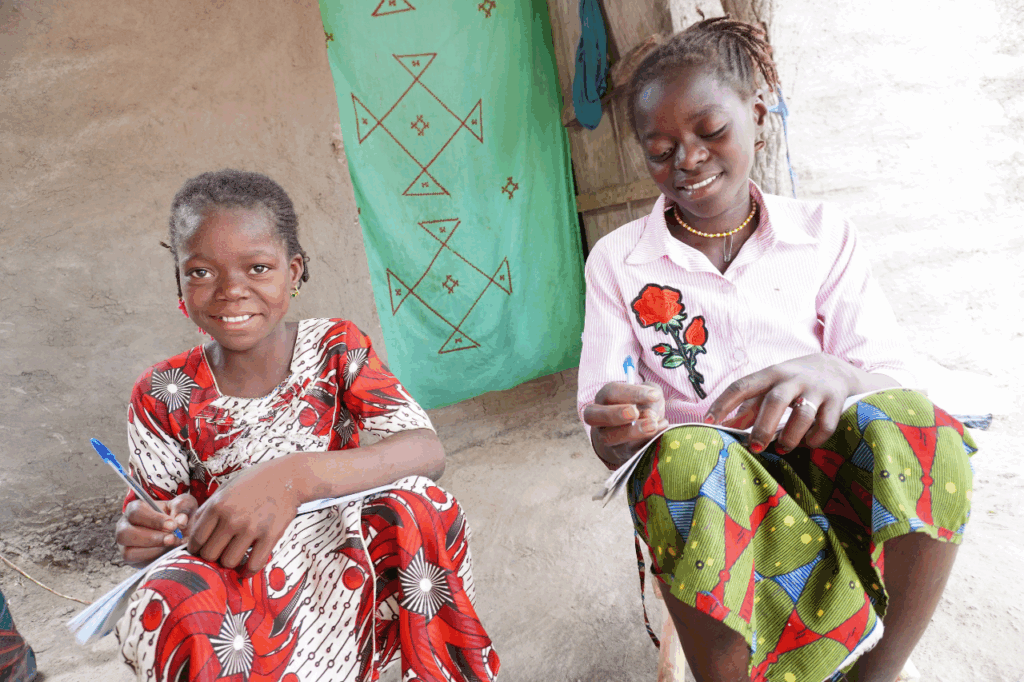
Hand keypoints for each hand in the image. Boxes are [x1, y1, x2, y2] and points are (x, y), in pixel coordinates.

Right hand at [116, 493, 196, 566]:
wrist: (177, 532)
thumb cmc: (177, 515)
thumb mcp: (183, 505)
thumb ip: (182, 506)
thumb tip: (180, 520)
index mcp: (135, 508)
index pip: (137, 512)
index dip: (154, 520)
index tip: (173, 526)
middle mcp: (124, 525)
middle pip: (125, 532)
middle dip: (151, 537)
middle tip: (172, 538)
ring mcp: (124, 544)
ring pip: (127, 550)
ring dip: (151, 550)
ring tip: (171, 545)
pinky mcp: (129, 558)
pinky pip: (134, 561)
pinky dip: (151, 558)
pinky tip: (166, 553)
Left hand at [187, 460, 300, 575]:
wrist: (288, 477)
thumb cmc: (255, 481)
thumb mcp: (226, 488)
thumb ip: (208, 508)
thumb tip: (192, 531)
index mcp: (217, 505)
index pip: (196, 539)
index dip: (195, 549)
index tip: (201, 550)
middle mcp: (232, 518)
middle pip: (210, 554)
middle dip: (212, 557)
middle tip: (219, 553)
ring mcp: (252, 528)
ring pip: (229, 562)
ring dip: (230, 563)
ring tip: (234, 556)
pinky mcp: (270, 536)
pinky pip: (254, 564)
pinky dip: (248, 571)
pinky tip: (247, 569)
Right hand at [583, 381, 669, 468]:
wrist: (635, 436)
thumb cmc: (641, 408)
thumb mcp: (646, 395)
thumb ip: (650, 395)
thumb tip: (651, 410)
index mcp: (604, 399)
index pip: (610, 392)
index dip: (631, 393)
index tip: (654, 395)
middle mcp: (599, 420)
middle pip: (593, 416)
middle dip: (615, 413)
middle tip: (635, 412)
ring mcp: (607, 440)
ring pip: (609, 437)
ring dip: (632, 432)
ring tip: (653, 425)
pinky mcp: (620, 455)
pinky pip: (628, 450)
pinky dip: (646, 442)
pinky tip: (661, 432)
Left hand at [704, 354, 866, 453]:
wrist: (835, 368)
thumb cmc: (791, 383)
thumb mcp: (768, 388)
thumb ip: (748, 408)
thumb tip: (725, 429)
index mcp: (769, 375)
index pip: (741, 386)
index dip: (723, 404)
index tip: (708, 422)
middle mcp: (792, 379)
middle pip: (774, 401)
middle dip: (762, 427)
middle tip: (754, 447)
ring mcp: (816, 390)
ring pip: (803, 414)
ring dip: (790, 436)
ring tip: (781, 449)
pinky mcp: (836, 402)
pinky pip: (826, 425)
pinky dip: (814, 439)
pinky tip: (806, 444)